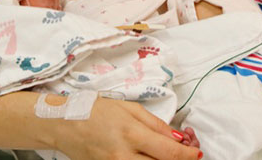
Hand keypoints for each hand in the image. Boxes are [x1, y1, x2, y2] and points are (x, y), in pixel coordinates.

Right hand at [55, 97, 201, 158]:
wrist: (64, 125)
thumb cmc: (96, 111)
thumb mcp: (129, 108)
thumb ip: (156, 124)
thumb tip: (178, 138)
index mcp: (131, 133)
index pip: (170, 153)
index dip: (189, 155)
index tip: (197, 152)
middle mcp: (123, 156)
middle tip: (185, 155)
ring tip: (164, 155)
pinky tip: (149, 158)